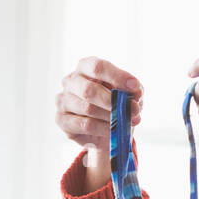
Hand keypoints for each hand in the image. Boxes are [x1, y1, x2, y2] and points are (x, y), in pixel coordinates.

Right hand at [56, 57, 143, 190]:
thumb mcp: (128, 94)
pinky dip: (102, 128)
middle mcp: (70, 81)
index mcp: (85, 67)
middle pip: (89, 89)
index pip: (97, 67)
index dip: (117, 76)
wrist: (104, 131)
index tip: (135, 87)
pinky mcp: (61, 119)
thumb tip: (136, 92)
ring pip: (87, 108)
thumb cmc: (115, 105)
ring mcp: (63, 100)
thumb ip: (133, 90)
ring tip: (126, 122)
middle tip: (133, 110)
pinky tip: (113, 130)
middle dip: (114, 101)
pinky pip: (84, 125)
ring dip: (111, 117)